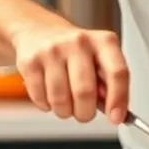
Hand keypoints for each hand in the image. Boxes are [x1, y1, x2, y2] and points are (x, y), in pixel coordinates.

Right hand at [12, 21, 128, 124]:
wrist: (39, 30)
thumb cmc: (75, 50)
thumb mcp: (100, 57)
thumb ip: (109, 82)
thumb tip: (114, 111)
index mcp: (103, 41)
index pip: (117, 73)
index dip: (118, 99)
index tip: (116, 118)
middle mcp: (79, 42)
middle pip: (85, 92)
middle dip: (85, 113)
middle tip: (84, 113)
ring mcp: (52, 50)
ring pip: (60, 100)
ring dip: (65, 112)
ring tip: (66, 103)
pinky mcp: (30, 61)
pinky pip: (41, 99)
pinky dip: (47, 106)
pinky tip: (50, 94)